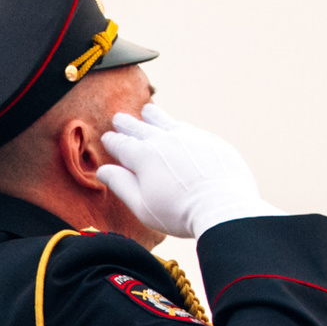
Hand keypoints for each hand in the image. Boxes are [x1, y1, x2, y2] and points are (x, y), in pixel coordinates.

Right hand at [95, 105, 278, 238]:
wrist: (223, 208)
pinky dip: (179, 129)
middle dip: (127, 123)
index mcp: (143, 156)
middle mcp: (165, 140)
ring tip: (148, 111)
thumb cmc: (179, 213)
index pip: (121, 143)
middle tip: (119, 118)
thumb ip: (121, 185)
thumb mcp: (142, 205)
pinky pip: (191, 130)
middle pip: (140, 127)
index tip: (108, 138)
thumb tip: (103, 170)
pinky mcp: (212, 141)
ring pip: (167, 121)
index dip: (112, 140)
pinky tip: (179, 131)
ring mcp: (191, 137)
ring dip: (154, 117)